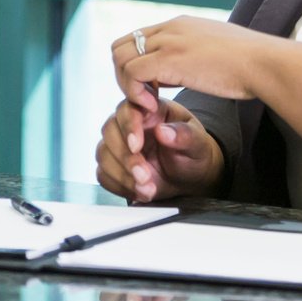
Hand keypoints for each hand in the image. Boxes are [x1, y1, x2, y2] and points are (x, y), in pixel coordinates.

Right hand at [95, 97, 224, 203]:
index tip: (136, 146)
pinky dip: (120, 186)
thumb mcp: (198, 143)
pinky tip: (140, 191)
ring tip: (147, 187)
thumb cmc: (194, 152)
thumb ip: (184, 135)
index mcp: (148, 110)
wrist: (190, 175)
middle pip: (109, 131)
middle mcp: (128, 124)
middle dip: (125, 157)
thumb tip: (163, 131)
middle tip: (145, 175)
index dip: (128, 126)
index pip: (128, 109)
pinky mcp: (114, 167)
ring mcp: (118, 145)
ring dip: (122, 174)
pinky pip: (103, 174)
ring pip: (103, 154)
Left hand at [111, 16, 275, 104]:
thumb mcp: (218, 52)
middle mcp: (169, 29)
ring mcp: (167, 41)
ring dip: (128, 84)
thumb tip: (194, 67)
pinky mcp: (168, 58)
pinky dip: (135, 92)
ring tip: (149, 105)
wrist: (265, 63)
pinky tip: (154, 106)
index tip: (152, 89)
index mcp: (180, 26)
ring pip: (120, 58)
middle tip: (145, 98)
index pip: (138, 39)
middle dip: (124, 75)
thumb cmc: (252, 65)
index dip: (137, 65)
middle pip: (121, 45)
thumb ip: (198, 56)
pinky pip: (132, 73)